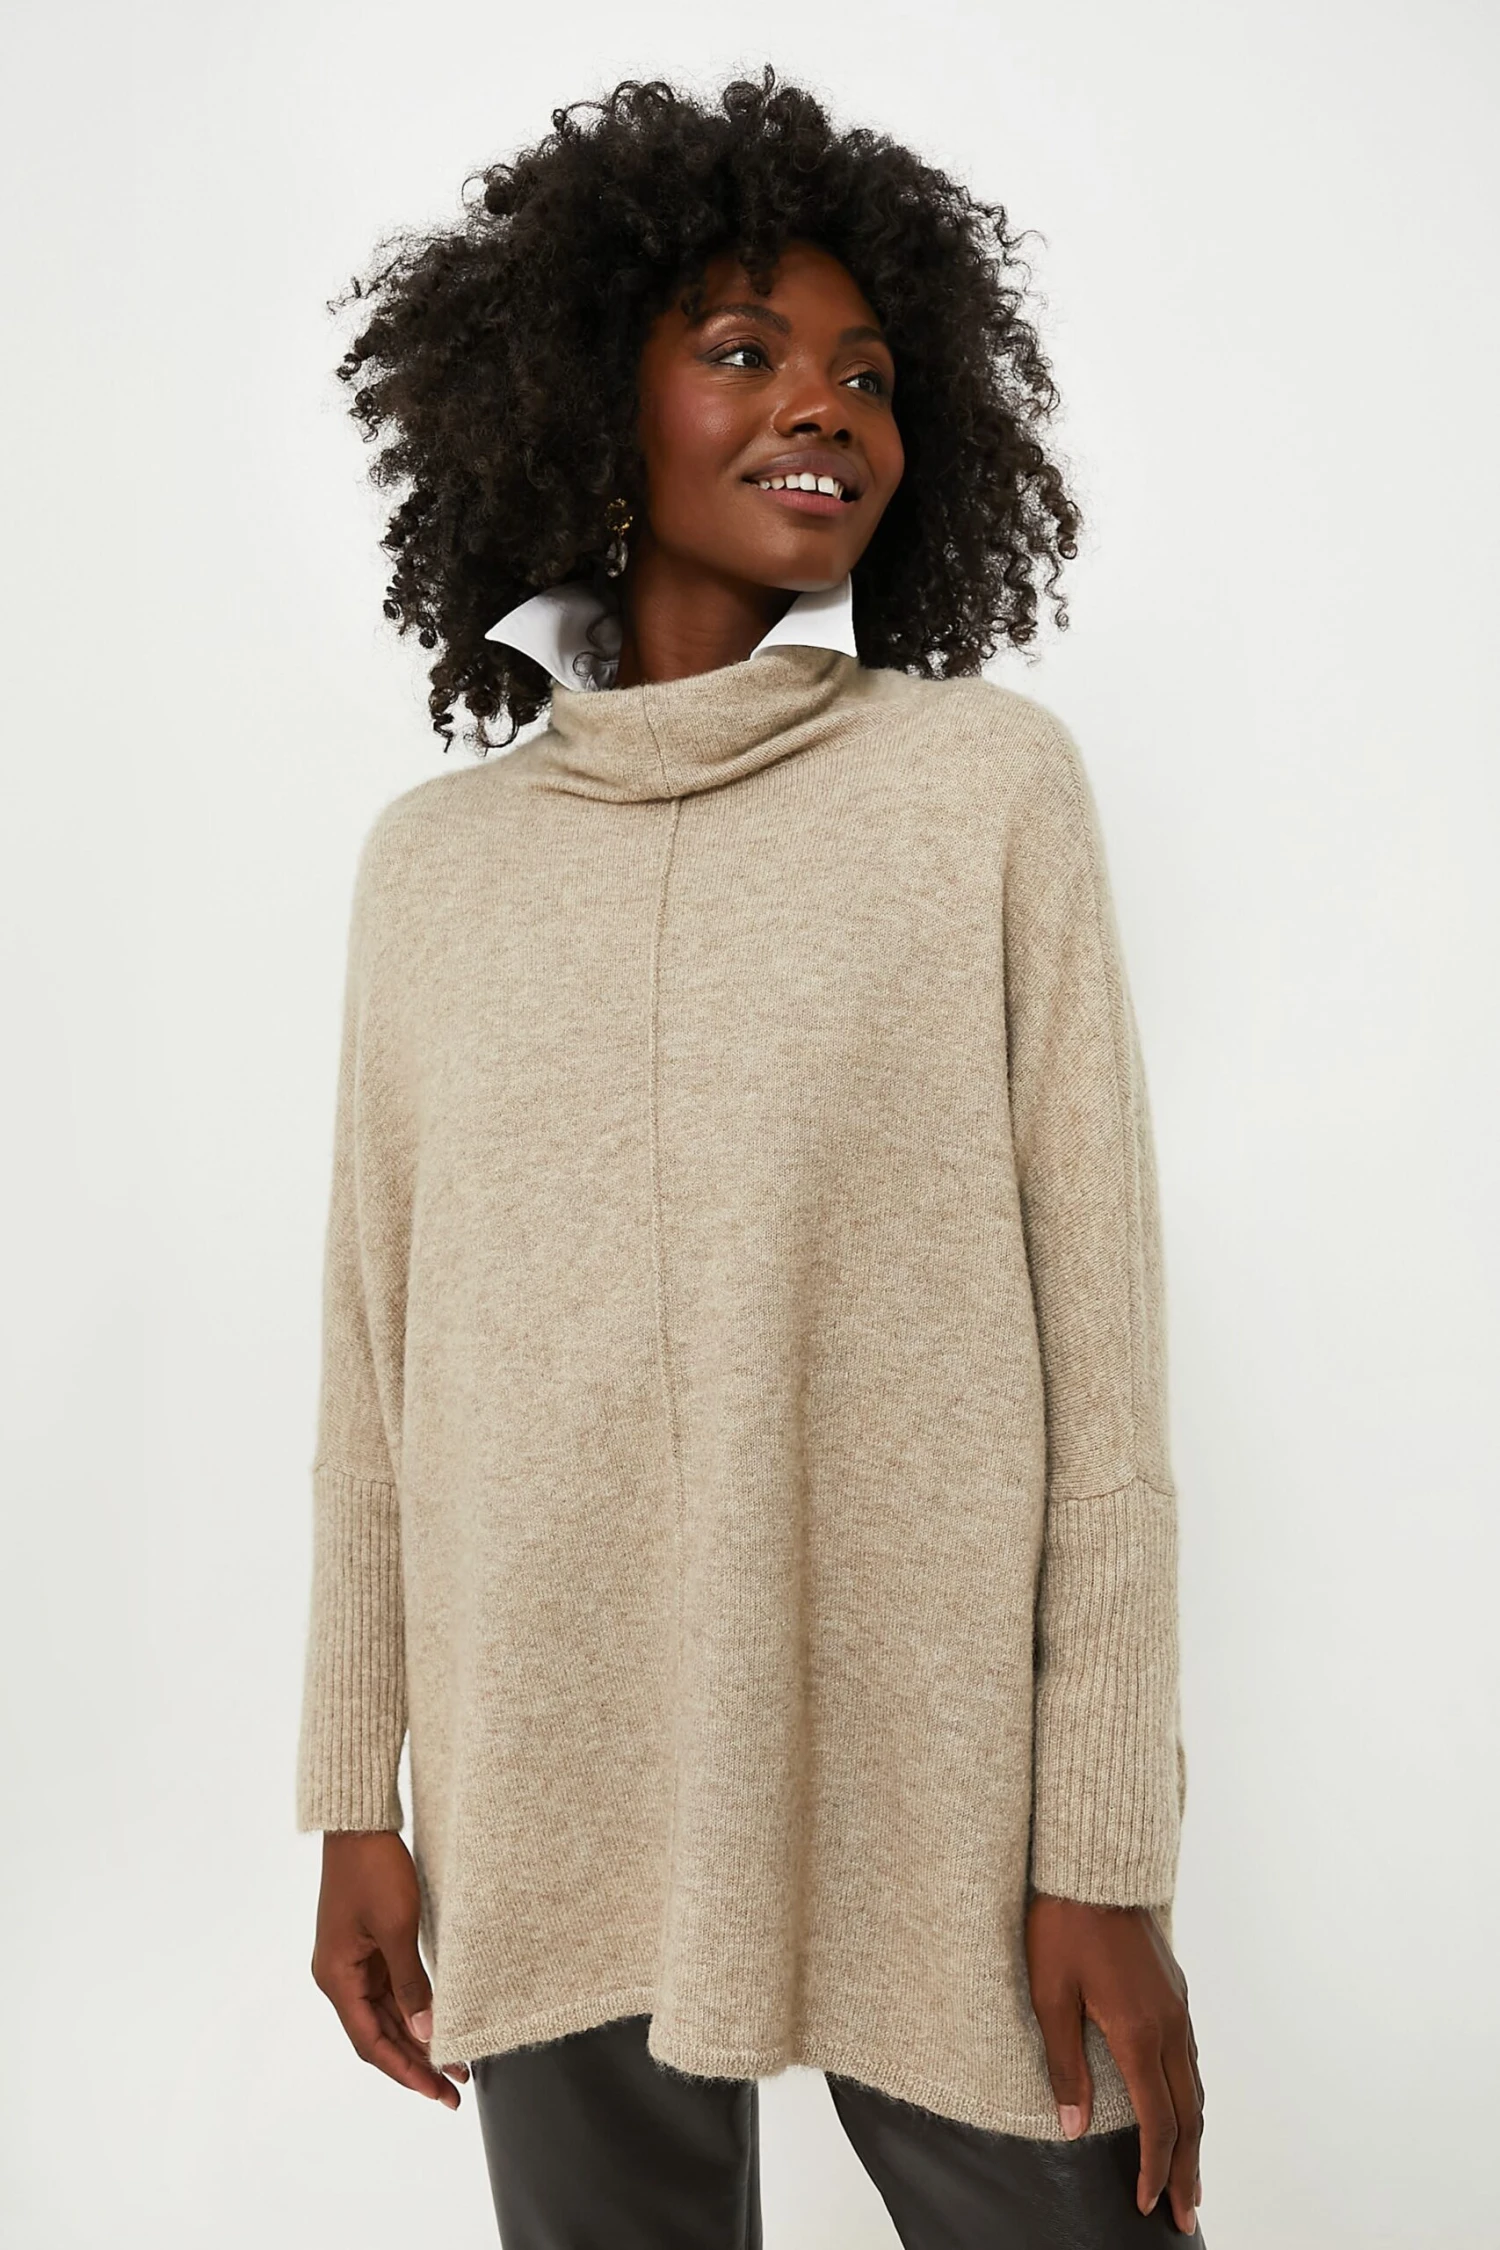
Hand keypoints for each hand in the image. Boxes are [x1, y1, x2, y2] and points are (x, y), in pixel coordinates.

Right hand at [310, 1831, 469, 2107]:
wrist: (360, 1825)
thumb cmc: (373, 1869)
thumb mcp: (397, 1928)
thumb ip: (411, 1984)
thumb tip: (427, 2033)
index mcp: (336, 1978)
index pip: (370, 2042)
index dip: (404, 2070)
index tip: (437, 2091)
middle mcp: (339, 1977)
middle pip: (378, 2035)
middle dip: (416, 2063)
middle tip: (455, 2089)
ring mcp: (353, 1962)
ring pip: (386, 2015)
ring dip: (417, 2039)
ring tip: (456, 2064)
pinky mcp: (368, 1947)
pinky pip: (390, 1991)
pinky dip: (413, 2011)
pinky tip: (437, 2024)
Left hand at [1025, 1892, 1203, 2234]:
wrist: (1092, 1866)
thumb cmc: (1062, 1926)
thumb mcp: (1050, 1995)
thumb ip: (1064, 2064)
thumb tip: (1073, 2127)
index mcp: (1138, 2032)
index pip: (1157, 2121)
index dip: (1152, 2168)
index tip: (1144, 2205)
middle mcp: (1169, 2024)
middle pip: (1189, 2114)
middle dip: (1186, 2169)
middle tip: (1184, 2215)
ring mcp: (1177, 2006)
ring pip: (1195, 2086)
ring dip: (1194, 2137)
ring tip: (1188, 2176)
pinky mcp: (1175, 1990)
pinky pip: (1190, 2057)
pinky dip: (1190, 2097)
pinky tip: (1182, 2108)